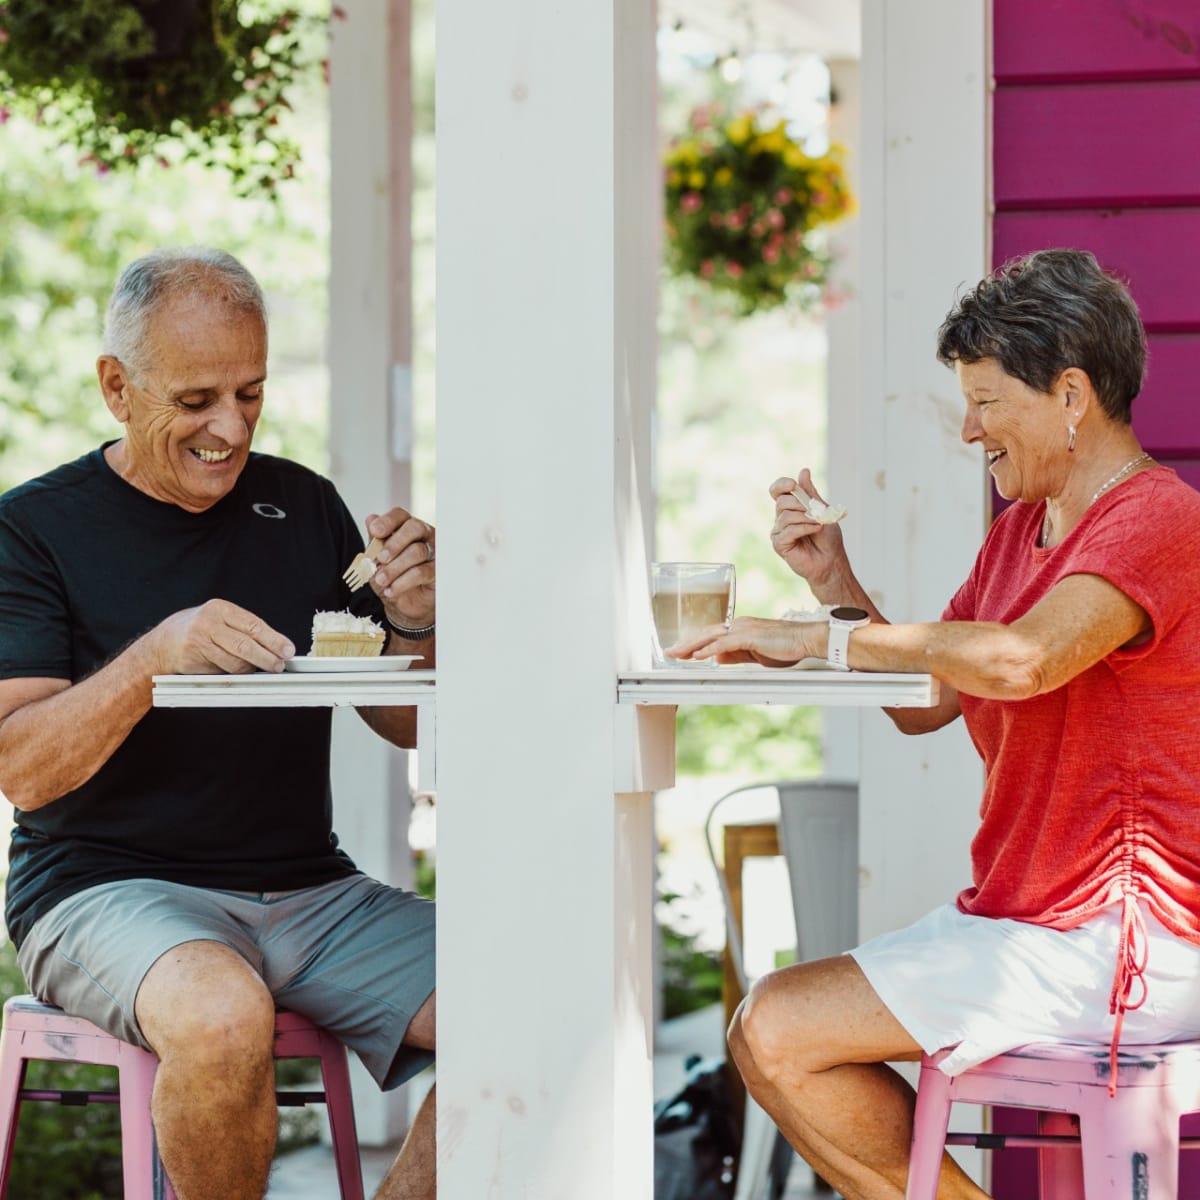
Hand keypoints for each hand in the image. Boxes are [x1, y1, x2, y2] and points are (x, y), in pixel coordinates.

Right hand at [150, 600, 294, 674]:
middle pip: (244, 645)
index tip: (288, 650)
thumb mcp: (222, 620)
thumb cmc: (200, 629)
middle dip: (267, 658)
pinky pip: (221, 671)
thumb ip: (247, 630)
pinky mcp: (192, 660)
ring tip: (261, 668)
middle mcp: (208, 623)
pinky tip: (239, 670)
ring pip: (233, 662)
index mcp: (221, 609)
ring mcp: (198, 642)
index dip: (274, 640)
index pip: (253, 626)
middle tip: (279, 665)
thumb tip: (278, 645)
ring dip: (251, 669)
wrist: (164, 642)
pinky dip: (234, 673)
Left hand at [365, 508, 435, 628]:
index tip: (375, 531)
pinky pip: (422, 572)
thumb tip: (371, 519)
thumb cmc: (391, 576)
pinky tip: (391, 590)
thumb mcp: (377, 559)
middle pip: (415, 527)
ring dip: (395, 567)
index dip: (388, 521)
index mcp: (406, 528)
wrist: (402, 604)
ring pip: (417, 551)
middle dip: (395, 543)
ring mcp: (433, 552)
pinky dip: (402, 582)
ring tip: (381, 580)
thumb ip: (375, 540)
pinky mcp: (438, 571)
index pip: (400, 515)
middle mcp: (423, 536)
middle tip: (381, 558)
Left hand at [666, 616, 815, 667]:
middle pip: (706, 633)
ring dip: (691, 646)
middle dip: (686, 643)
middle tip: (669, 652)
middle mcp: (738, 625)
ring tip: (676, 654)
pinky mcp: (750, 636)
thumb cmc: (786, 647)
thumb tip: (716, 658)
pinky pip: (725, 643)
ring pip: (711, 636)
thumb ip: (735, 655)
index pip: (711, 635)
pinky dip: (710, 649)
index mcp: (740, 628)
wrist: (805, 639)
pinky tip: (698, 655)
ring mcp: (744, 629)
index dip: (693, 643)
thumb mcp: (755, 654)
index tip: (680, 651)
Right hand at [769, 468, 846, 587]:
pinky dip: (804, 528)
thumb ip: (810, 492)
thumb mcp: (822, 509)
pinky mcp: (779, 544)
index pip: (777, 491)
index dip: (781, 485)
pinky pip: (788, 530)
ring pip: (785, 516)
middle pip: (781, 501)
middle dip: (801, 503)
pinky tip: (815, 530)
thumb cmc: (827, 537)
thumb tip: (803, 471)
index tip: (792, 484)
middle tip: (815, 511)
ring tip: (819, 523)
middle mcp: (781, 519)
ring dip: (806, 517)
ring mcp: (778, 532)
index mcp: (789, 508)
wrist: (831, 560)